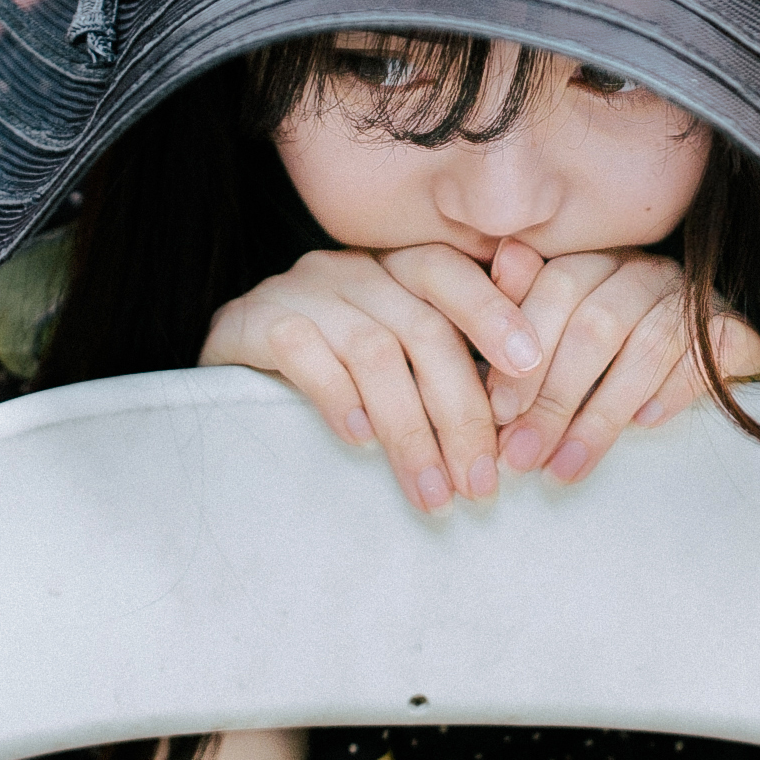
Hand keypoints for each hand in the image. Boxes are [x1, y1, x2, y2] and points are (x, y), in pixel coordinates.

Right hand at [199, 247, 545, 511]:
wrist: (227, 361)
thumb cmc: (333, 365)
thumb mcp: (398, 349)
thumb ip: (456, 347)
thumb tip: (531, 370)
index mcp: (394, 267)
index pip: (451, 272)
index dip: (494, 314)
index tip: (532, 369)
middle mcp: (352, 269)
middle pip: (423, 328)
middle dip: (461, 411)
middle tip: (481, 481)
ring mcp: (301, 291)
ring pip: (373, 351)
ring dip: (410, 430)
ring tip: (433, 492)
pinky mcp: (252, 321)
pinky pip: (303, 351)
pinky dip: (339, 398)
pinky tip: (360, 443)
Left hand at [479, 239, 759, 484]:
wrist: (706, 370)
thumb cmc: (611, 361)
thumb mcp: (558, 340)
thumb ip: (524, 306)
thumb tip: (504, 256)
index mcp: (598, 261)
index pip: (558, 286)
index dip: (525, 351)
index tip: (498, 413)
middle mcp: (645, 270)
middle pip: (597, 321)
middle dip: (554, 396)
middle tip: (524, 453)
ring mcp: (693, 298)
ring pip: (646, 345)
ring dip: (600, 415)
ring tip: (566, 466)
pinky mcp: (737, 330)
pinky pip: (705, 356)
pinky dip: (671, 391)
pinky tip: (643, 427)